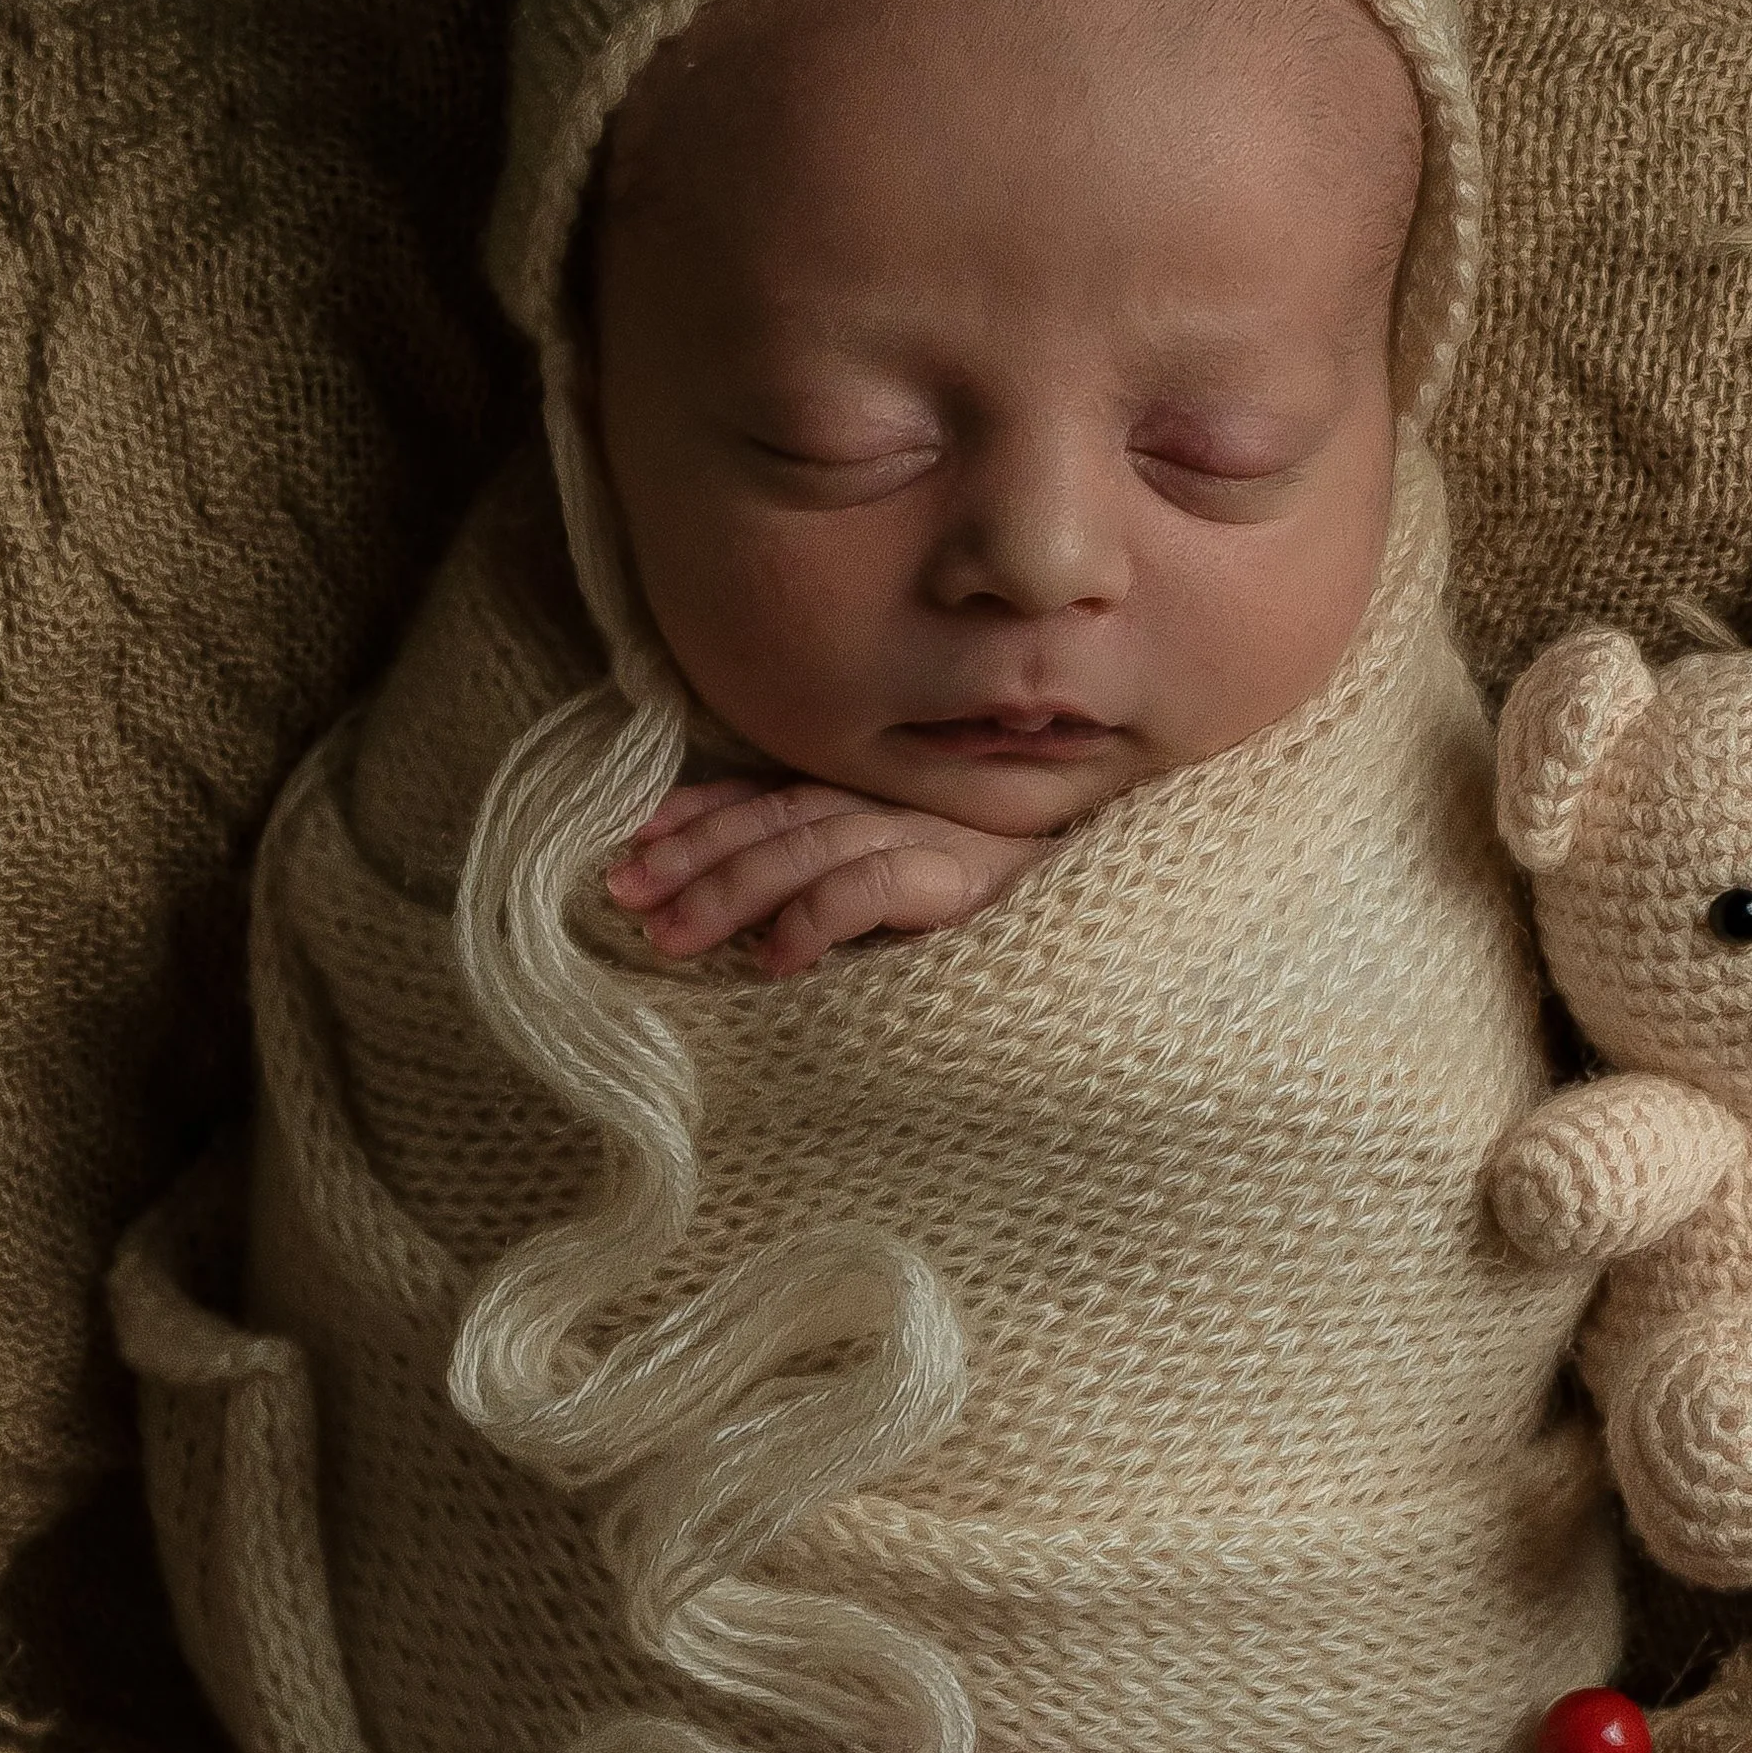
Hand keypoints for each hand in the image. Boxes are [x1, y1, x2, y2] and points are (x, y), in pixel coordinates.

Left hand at [605, 778, 1049, 976]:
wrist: (1129, 913)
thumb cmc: (1026, 912)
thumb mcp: (926, 890)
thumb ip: (855, 885)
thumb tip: (762, 930)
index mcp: (885, 801)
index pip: (775, 793)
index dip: (700, 812)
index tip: (633, 841)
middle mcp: (900, 806)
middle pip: (776, 816)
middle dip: (691, 853)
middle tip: (622, 893)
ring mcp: (934, 837)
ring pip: (807, 848)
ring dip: (731, 891)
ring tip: (671, 936)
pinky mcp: (967, 882)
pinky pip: (873, 888)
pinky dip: (816, 918)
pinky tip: (775, 959)